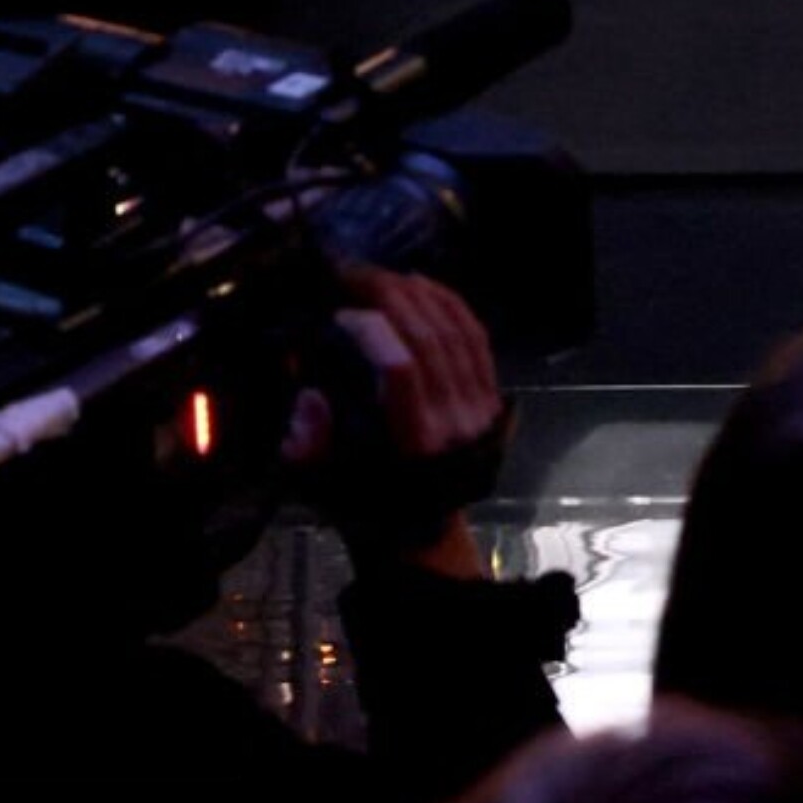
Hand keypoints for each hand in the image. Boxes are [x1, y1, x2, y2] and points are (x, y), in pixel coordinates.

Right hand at [287, 265, 513, 573]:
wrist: (423, 528)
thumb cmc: (364, 504)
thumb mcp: (324, 486)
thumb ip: (309, 445)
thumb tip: (310, 397)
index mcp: (414, 442)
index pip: (402, 369)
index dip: (373, 331)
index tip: (340, 313)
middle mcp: (455, 418)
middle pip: (430, 339)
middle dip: (393, 298)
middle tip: (357, 274)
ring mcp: (479, 404)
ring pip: (456, 332)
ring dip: (421, 294)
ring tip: (384, 275)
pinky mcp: (492, 396)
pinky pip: (477, 338)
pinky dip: (452, 305)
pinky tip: (425, 285)